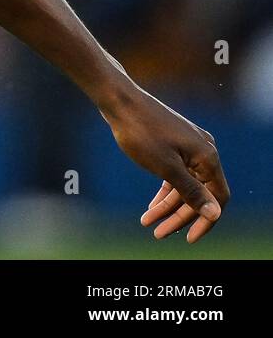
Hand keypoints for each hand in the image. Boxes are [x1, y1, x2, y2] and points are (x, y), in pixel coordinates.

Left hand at [98, 88, 229, 242]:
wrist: (119, 100)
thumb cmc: (141, 132)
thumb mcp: (165, 167)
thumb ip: (191, 191)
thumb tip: (215, 213)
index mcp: (207, 157)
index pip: (217, 198)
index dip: (205, 220)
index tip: (187, 238)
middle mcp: (203, 151)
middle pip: (199, 193)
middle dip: (179, 216)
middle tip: (158, 233)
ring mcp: (187, 146)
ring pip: (183, 185)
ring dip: (167, 205)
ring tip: (147, 222)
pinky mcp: (172, 144)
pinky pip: (174, 174)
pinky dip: (163, 190)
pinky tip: (151, 206)